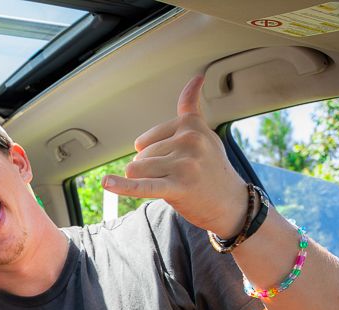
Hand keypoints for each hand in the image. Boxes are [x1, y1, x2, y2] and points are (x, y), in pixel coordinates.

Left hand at [102, 75, 247, 237]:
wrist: (230, 203)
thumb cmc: (211, 168)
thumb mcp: (204, 133)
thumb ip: (191, 109)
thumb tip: (196, 77)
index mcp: (190, 125)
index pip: (143, 142)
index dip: (152, 157)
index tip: (175, 162)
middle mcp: (188, 141)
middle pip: (140, 157)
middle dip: (152, 170)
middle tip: (180, 177)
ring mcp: (184, 164)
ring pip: (137, 170)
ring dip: (148, 181)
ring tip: (175, 184)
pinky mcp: (178, 187)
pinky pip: (143, 185)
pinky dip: (123, 186)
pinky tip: (107, 183)